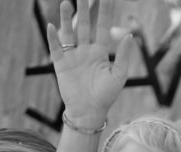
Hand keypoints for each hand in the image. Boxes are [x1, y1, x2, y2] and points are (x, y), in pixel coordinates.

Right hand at [46, 0, 133, 125]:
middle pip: (84, 25)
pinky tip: (51, 26)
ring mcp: (72, 56)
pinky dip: (53, 38)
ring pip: (69, 33)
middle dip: (84, 9)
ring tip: (67, 2)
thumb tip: (129, 35)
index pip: (101, 26)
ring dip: (66, 19)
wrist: (90, 112)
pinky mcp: (61, 64)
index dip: (103, 12)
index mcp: (99, 51)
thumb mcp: (119, 75)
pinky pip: (56, 48)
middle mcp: (85, 50)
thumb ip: (123, 55)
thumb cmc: (106, 95)